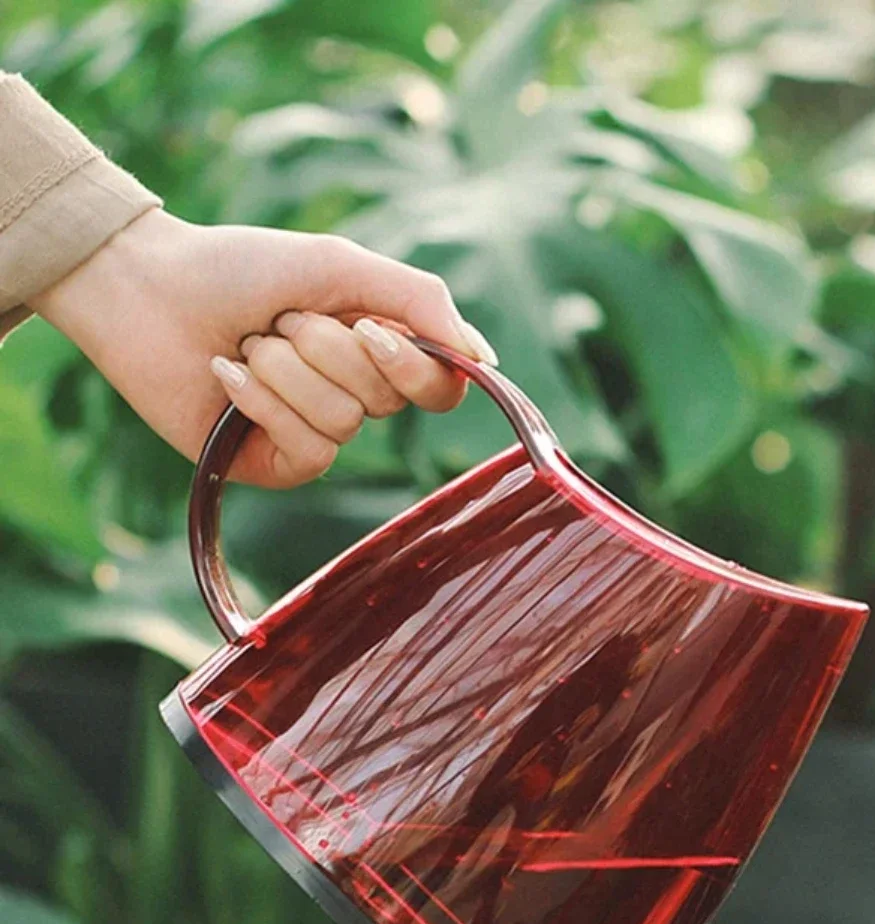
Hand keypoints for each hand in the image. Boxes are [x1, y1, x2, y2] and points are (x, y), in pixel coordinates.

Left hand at [30, 208, 496, 487]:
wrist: (146, 287)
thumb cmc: (240, 269)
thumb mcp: (341, 266)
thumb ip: (420, 300)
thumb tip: (485, 360)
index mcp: (381, 350)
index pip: (441, 388)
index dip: (416, 368)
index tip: (374, 332)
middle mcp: (357, 396)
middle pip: (387, 400)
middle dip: (328, 348)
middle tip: (283, 320)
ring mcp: (317, 433)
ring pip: (343, 422)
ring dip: (286, 370)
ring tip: (248, 344)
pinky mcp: (277, 463)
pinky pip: (308, 450)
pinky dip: (262, 403)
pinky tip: (225, 375)